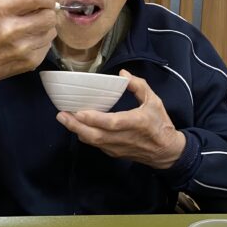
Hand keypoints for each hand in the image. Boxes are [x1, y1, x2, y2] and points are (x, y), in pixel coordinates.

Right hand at [0, 0, 56, 87]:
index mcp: (0, 10)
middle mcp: (11, 29)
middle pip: (49, 15)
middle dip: (48, 13)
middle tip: (40, 15)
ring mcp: (22, 47)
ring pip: (51, 30)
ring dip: (45, 28)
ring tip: (32, 29)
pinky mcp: (30, 61)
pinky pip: (48, 45)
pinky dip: (42, 42)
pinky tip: (29, 42)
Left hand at [56, 70, 185, 167]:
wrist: (165, 152)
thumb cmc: (160, 124)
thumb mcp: (154, 101)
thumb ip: (139, 85)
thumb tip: (123, 74)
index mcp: (137, 122)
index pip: (113, 123)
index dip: (95, 119)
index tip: (80, 112)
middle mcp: (125, 137)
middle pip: (96, 135)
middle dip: (76, 126)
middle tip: (61, 115)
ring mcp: (118, 147)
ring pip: (93, 141)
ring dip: (76, 131)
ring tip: (63, 118)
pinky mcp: (114, 153)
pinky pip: (96, 144)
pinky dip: (85, 135)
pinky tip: (76, 126)